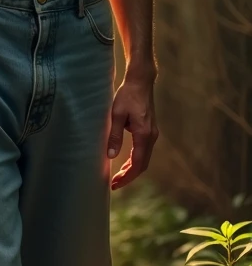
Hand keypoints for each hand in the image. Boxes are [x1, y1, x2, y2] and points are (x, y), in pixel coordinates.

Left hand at [108, 72, 157, 190]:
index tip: (115, 184)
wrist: (141, 81)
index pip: (136, 164)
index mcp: (144, 135)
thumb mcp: (117, 114)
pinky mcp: (150, 129)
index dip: (126, 177)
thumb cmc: (127, 95)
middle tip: (115, 183)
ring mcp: (152, 133)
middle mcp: (151, 137)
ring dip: (132, 169)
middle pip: (142, 164)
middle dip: (129, 176)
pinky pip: (144, 150)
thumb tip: (111, 156)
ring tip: (119, 175)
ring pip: (144, 158)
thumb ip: (115, 135)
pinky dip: (135, 159)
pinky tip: (125, 160)